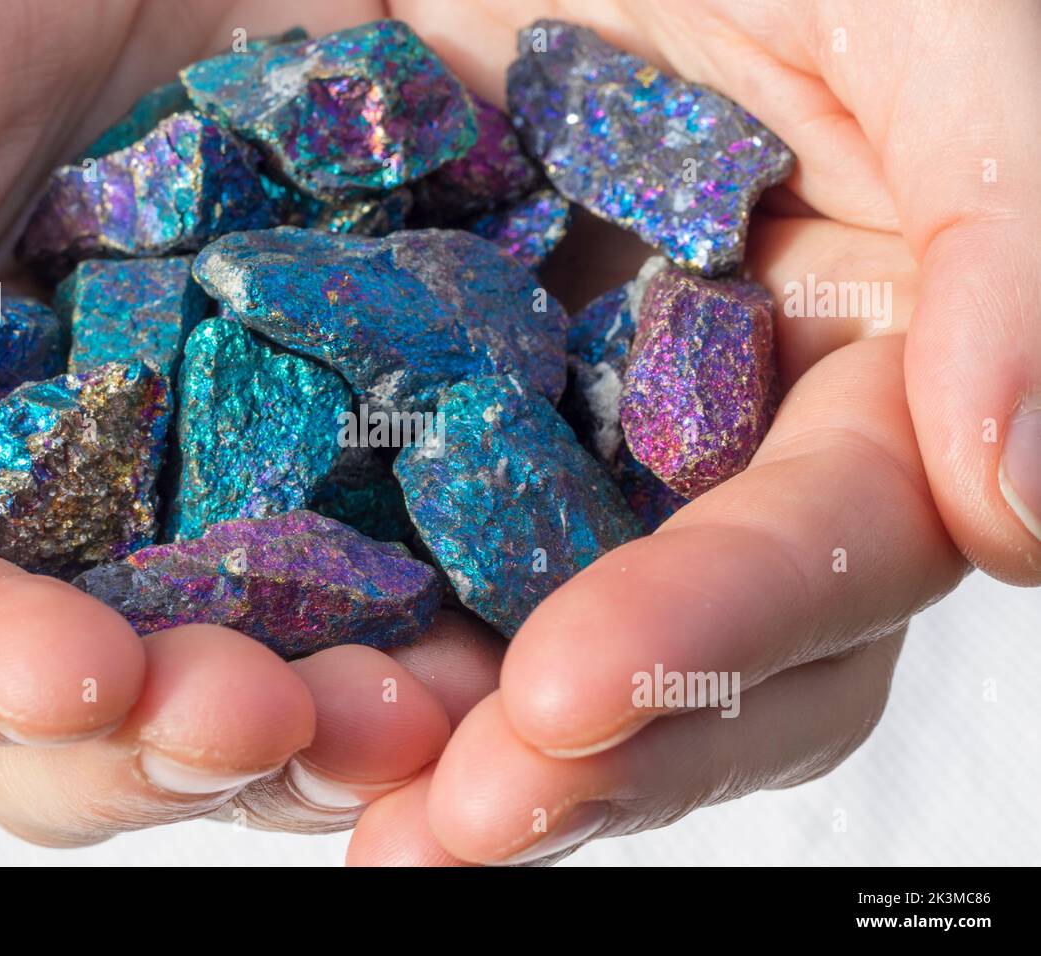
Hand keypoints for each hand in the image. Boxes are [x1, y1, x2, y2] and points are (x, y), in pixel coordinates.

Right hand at [0, 0, 504, 844]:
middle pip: (115, 705)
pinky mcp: (379, 445)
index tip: (76, 673)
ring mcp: (239, 493)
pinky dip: (455, 617)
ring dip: (338, 717)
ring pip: (275, 673)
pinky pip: (424, 566)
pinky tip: (500, 636)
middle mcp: (87, 519)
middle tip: (268, 715)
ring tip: (410, 712)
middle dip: (181, 732)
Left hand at [348, 0, 1038, 864]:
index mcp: (839, 366)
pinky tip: (243, 680)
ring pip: (523, 657)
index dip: (713, 634)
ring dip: (434, 744)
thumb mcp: (911, 18)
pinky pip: (371, 568)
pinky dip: (320, 639)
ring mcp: (545, 450)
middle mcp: (696, 443)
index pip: (818, 549)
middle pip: (680, 668)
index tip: (578, 692)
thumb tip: (1021, 498)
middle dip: (574, 760)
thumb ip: (1009, 227)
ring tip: (333, 789)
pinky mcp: (398, 429)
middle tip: (452, 817)